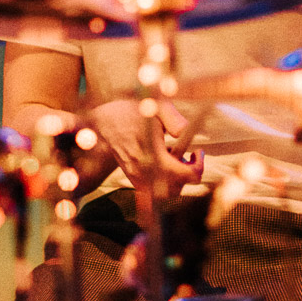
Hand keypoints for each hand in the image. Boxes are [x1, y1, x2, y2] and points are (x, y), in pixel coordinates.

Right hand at [87, 98, 203, 196]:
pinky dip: (163, 183)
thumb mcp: (155, 107)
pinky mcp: (132, 179)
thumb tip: (186, 132)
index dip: (198, 166)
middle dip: (187, 174)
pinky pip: (153, 192)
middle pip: (178, 188)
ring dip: (175, 180)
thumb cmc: (131, 111)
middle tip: (186, 155)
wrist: (103, 121)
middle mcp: (144, 172)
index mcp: (153, 155)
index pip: (186, 175)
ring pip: (166, 194)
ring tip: (172, 158)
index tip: (196, 151)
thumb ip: (174, 119)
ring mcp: (137, 178)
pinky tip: (160, 164)